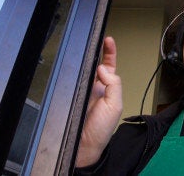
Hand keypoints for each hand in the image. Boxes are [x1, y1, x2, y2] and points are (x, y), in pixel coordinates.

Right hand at [76, 37, 122, 167]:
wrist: (83, 146)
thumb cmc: (101, 130)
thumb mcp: (114, 105)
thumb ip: (113, 85)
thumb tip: (104, 68)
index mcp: (108, 88)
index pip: (110, 65)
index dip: (109, 52)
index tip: (108, 40)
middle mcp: (95, 87)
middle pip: (95, 63)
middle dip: (96, 50)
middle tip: (95, 38)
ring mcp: (81, 90)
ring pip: (82, 70)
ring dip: (84, 59)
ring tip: (86, 48)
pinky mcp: (69, 95)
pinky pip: (70, 80)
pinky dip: (70, 71)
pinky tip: (73, 65)